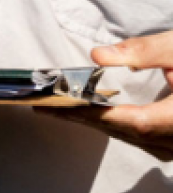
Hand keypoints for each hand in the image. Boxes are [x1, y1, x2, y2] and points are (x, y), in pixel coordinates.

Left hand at [40, 32, 172, 159]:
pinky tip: (99, 114)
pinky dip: (121, 126)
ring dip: (100, 124)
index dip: (94, 115)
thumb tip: (98, 55)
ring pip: (138, 139)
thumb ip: (144, 52)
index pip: (133, 121)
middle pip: (129, 133)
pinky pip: (148, 140)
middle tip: (44, 105)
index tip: (58, 105)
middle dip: (85, 118)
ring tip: (62, 108)